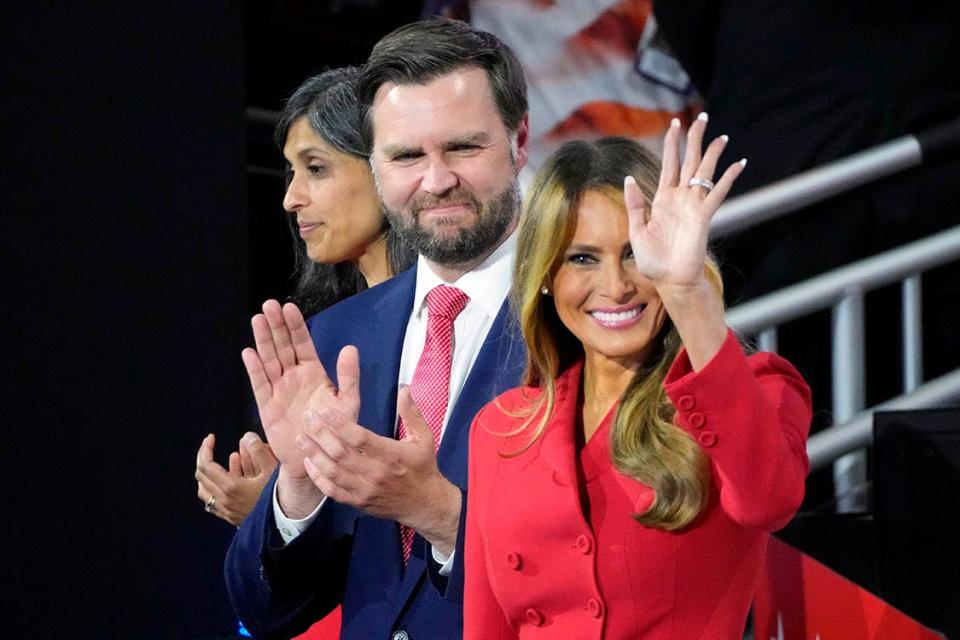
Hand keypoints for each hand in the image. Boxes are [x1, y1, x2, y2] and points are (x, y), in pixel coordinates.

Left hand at [195, 432, 278, 526]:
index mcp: (231, 487)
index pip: (206, 465)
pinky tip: (226, 481)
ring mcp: (224, 510)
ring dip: (206, 475)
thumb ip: (258, 451)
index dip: (206, 449)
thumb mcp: (272, 470)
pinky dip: (213, 488)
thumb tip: (247, 437)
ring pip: (204, 490)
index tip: (211, 438)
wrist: (283, 524)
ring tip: (218, 464)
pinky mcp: (229, 516)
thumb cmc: (278, 497)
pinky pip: (212, 501)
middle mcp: (223, 500)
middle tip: (210, 447)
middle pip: (201, 477)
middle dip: (203, 458)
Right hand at [241, 300, 360, 483]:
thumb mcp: (348, 403)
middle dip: (276, 326)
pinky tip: (249, 353)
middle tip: (269, 305)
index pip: (303, 344)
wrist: (318, 459)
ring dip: (263, 341)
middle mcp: (294, 377)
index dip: (296, 326)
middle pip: (283, 347)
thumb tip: (350, 348)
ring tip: (258, 319)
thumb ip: (349, 377)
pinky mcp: (267, 406)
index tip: (289, 307)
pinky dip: (255, 369)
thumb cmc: (335, 431)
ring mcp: (279, 390)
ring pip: (269, 360)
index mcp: (313, 373)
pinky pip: (260, 384)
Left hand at [297, 387, 461, 555]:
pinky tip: (309, 463)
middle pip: (341, 453)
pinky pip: (332, 491)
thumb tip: (404, 389)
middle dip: (321, 434)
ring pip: (333, 472)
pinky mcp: (358, 502)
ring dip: (314, 454)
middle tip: (308, 418)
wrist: (424, 504)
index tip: (324, 410)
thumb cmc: (423, 467)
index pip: (360, 438)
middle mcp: (376, 473)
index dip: (339, 423)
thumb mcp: (424, 437)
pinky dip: (319, 477)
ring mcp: (365, 490)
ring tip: (301, 439)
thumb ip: (412, 413)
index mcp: (391, 455)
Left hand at [625, 113, 743, 288]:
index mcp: (662, 199)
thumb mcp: (636, 230)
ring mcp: (693, 205)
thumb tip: (629, 178)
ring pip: (704, 172)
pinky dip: (728, 177)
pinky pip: (718, 192)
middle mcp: (680, 197)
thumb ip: (634, 204)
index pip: (669, 163)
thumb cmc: (653, 260)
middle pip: (689, 160)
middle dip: (695, 139)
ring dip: (712, 153)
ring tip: (721, 135)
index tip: (675, 123)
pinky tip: (739, 163)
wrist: (670, 280)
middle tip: (702, 118)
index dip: (672, 143)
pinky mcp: (704, 216)